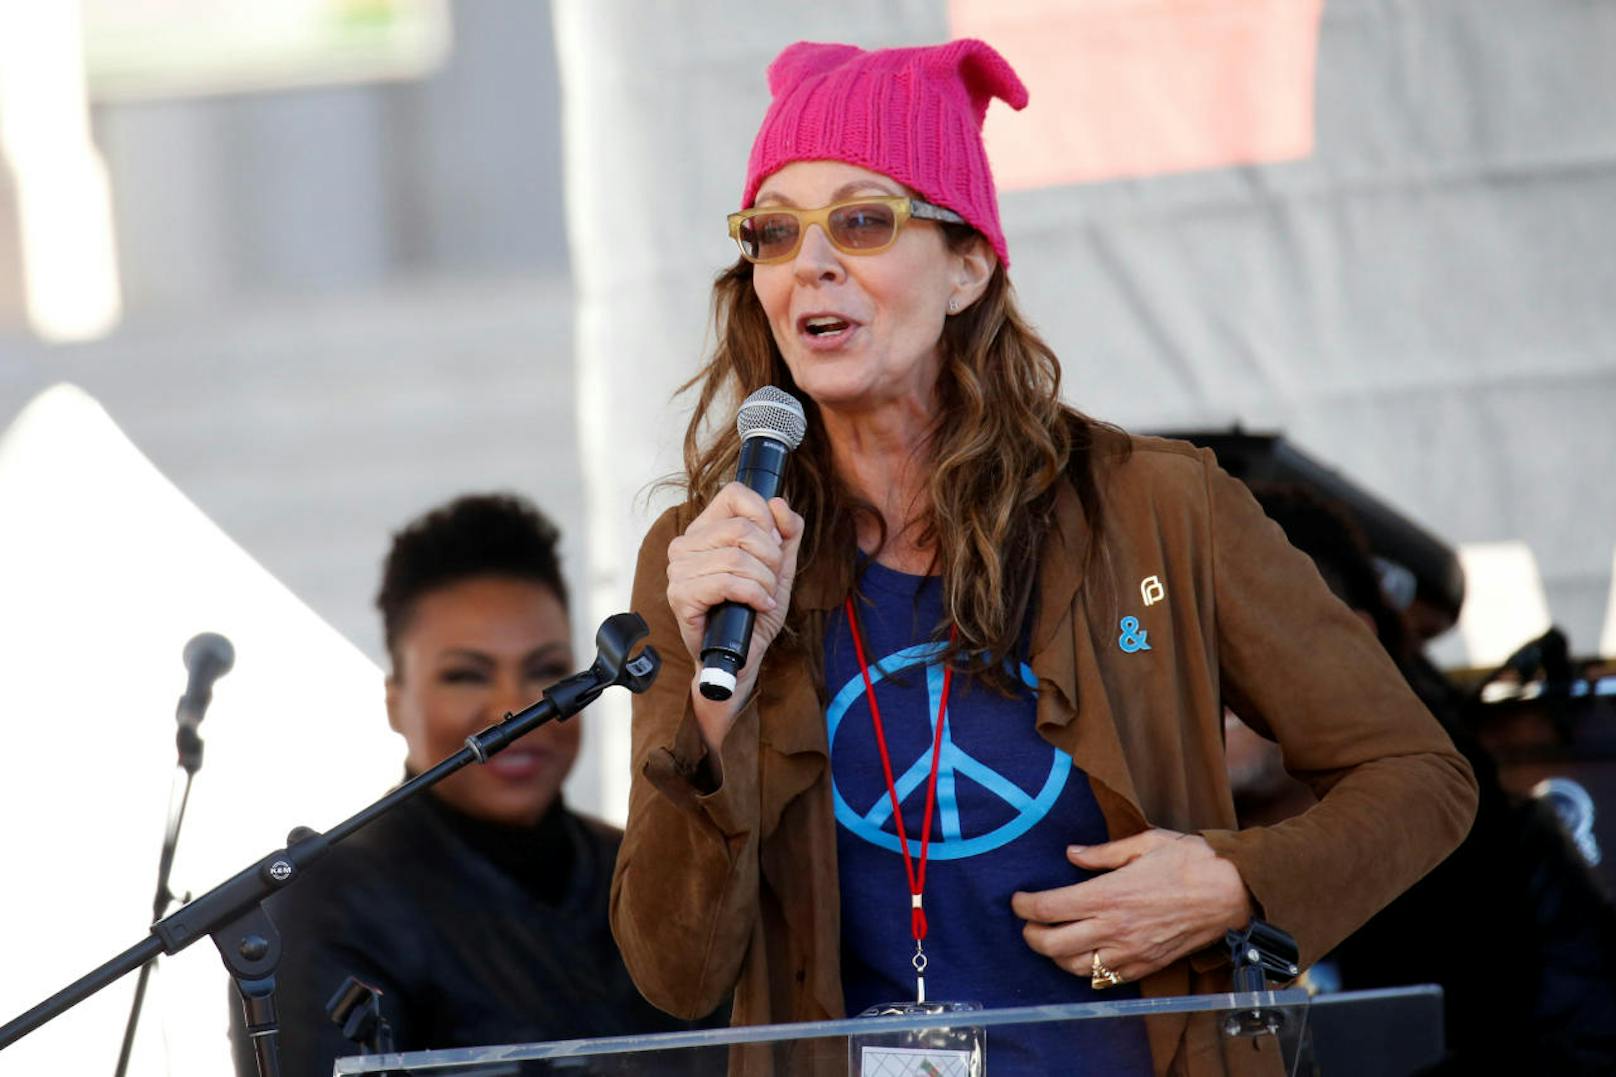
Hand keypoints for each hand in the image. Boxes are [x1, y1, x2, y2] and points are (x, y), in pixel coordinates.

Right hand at [665, 482, 803, 749]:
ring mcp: (678, 570)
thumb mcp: (779, 567)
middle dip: (771, 557)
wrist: (738, 657)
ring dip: (764, 581)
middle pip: (742, 528)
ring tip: (765, 598)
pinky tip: (758, 606)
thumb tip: (780, 503)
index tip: (774, 545)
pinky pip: (727, 582)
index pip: (735, 494)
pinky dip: (754, 595)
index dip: (765, 516)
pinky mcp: (680, 595)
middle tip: (772, 581)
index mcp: (706, 529)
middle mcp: (686, 544)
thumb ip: (787, 533)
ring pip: (737, 556)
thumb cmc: (753, 612)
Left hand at [1010, 829, 1253, 985]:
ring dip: (1054, 956)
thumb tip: (1071, 854)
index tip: (1017, 900)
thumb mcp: (1145, 843)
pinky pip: (1104, 978)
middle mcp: (1115, 928)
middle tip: (1027, 923)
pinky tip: (1083, 956)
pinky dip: (1085, 970)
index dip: (1025, 906)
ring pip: (1074, 967)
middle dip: (1030, 935)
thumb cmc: (1191, 862)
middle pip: (1052, 945)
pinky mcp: (1146, 965)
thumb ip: (1102, 852)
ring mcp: (1130, 951)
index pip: (1049, 908)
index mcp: (1109, 894)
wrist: (1232, 892)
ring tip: (1050, 940)